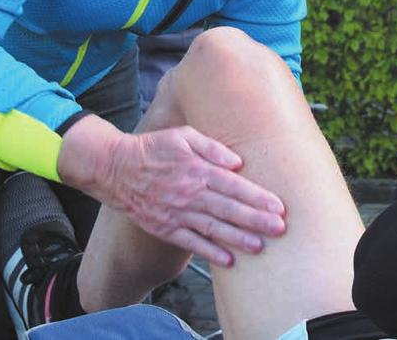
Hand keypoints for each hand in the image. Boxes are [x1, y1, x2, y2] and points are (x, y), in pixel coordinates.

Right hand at [58, 115, 285, 265]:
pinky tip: (228, 260)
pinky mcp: (165, 227)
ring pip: (213, 228)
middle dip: (256, 220)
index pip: (234, 185)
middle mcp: (190, 193)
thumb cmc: (155, 147)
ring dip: (238, 238)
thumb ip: (212, 147)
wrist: (116, 168)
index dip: (258, 197)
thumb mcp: (184, 136)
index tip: (278, 207)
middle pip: (228, 209)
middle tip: (279, 229)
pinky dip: (209, 251)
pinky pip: (190, 242)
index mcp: (197, 169)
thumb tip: (237, 162)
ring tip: (260, 247)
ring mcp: (177, 212)